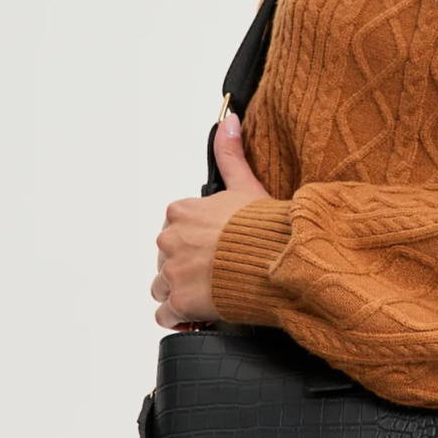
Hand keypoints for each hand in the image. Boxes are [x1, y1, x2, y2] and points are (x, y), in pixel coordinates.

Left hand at [153, 113, 269, 328]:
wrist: (275, 260)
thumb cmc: (263, 227)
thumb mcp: (246, 184)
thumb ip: (231, 153)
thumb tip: (229, 120)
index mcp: (180, 212)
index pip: (175, 229)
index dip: (195, 241)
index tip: (215, 248)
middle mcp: (169, 241)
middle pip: (167, 259)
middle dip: (186, 267)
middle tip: (217, 272)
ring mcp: (172, 273)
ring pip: (163, 287)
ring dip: (181, 292)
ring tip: (210, 293)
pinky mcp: (180, 302)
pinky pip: (167, 316)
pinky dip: (180, 317)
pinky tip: (201, 312)